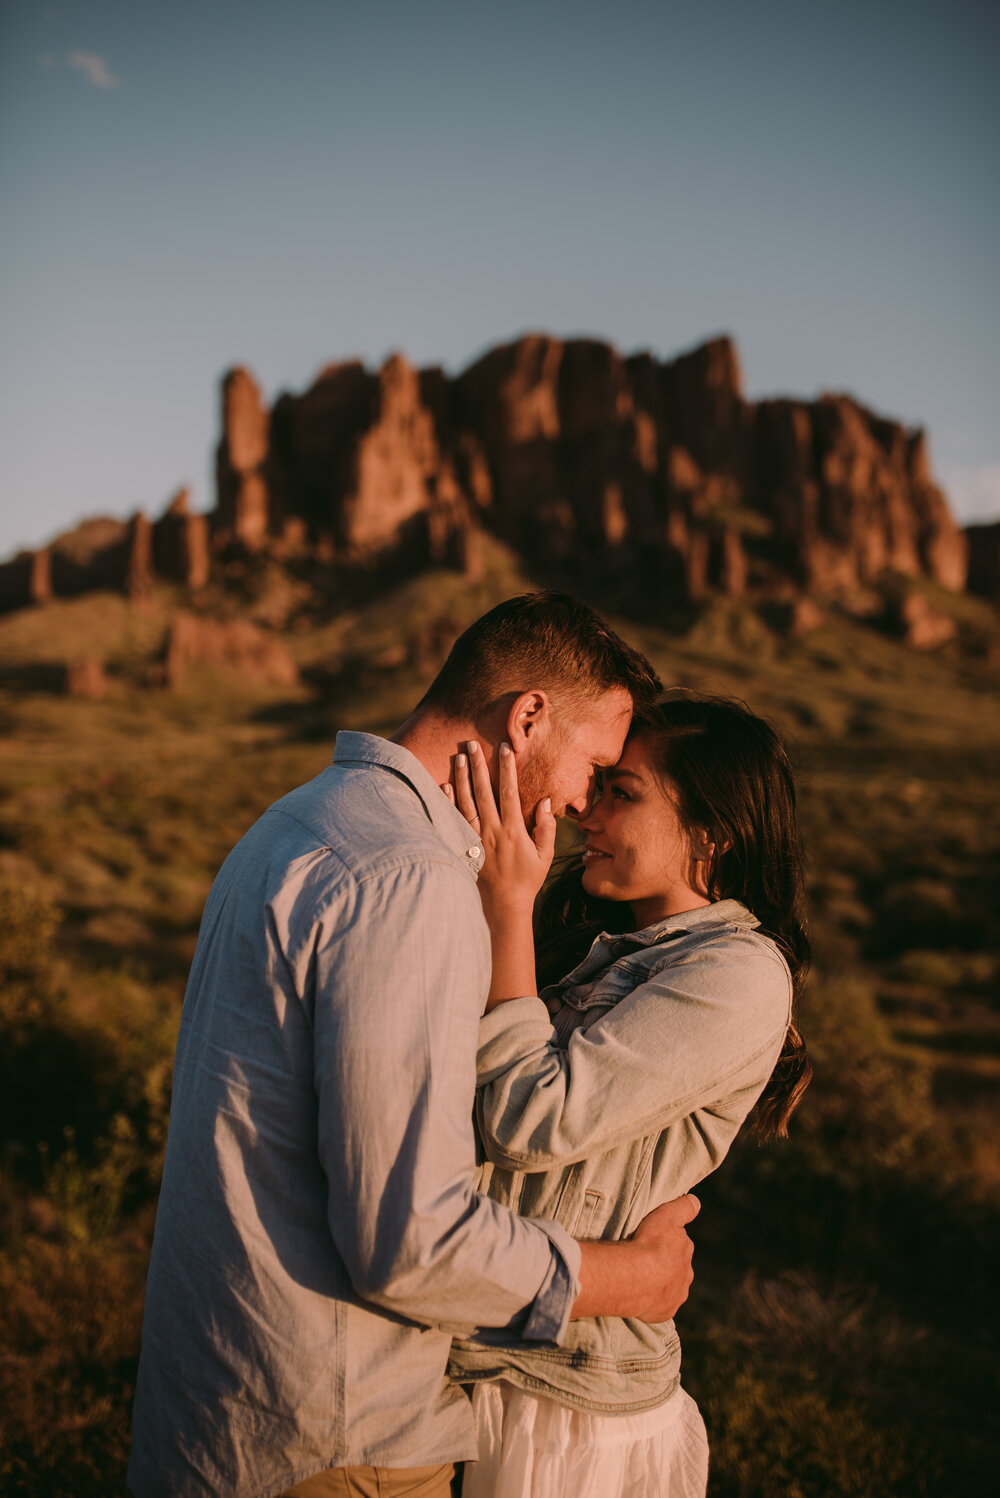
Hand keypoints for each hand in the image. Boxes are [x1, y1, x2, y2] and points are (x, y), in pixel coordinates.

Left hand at [443, 740, 555, 911]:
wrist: (502, 905)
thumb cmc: (527, 879)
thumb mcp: (544, 855)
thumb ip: (546, 827)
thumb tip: (546, 800)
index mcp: (514, 832)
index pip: (509, 793)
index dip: (507, 769)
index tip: (505, 748)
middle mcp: (492, 833)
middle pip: (482, 793)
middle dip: (478, 766)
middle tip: (473, 744)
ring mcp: (475, 840)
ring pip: (465, 803)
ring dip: (461, 779)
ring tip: (459, 756)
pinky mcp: (463, 848)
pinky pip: (453, 821)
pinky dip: (448, 803)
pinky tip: (444, 785)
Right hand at [571, 1194, 698, 1322]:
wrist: (635, 1277)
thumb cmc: (650, 1244)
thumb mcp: (667, 1216)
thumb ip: (684, 1208)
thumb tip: (696, 1202)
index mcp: (686, 1253)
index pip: (680, 1246)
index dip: (667, 1243)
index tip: (654, 1241)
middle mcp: (686, 1276)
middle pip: (677, 1269)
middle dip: (666, 1265)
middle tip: (646, 1261)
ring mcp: (676, 1297)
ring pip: (670, 1288)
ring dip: (660, 1284)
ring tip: (641, 1278)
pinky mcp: (664, 1313)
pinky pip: (660, 1306)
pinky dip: (653, 1302)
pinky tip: (641, 1296)